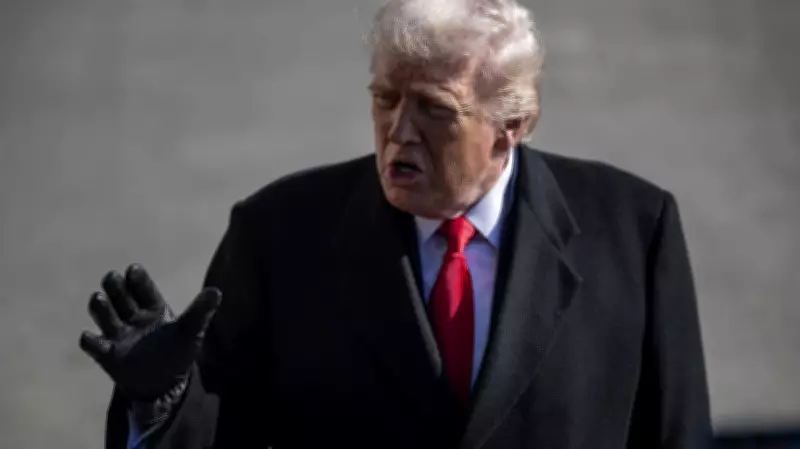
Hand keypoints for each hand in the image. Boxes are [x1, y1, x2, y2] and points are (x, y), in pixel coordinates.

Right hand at [79, 263, 221, 401]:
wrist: (164, 384)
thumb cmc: (177, 351)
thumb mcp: (192, 331)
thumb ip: (200, 311)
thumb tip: (216, 292)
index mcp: (153, 307)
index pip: (143, 288)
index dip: (137, 279)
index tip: (133, 269)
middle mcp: (133, 316)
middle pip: (120, 296)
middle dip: (114, 286)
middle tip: (111, 278)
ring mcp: (118, 334)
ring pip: (104, 315)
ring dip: (100, 307)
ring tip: (98, 298)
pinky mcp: (108, 354)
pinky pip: (94, 345)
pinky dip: (90, 341)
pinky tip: (89, 337)